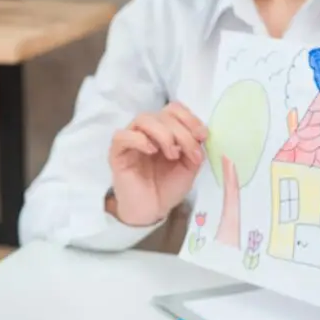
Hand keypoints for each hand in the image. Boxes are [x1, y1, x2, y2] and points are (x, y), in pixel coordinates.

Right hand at [108, 102, 207, 225]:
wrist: (152, 210)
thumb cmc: (168, 187)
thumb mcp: (190, 166)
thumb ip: (194, 147)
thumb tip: (199, 134)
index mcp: (164, 130)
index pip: (173, 109)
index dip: (189, 118)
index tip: (202, 136)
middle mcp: (147, 131)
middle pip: (162, 114)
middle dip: (181, 132)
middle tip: (190, 154)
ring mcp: (130, 140)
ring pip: (143, 119)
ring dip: (164, 134)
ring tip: (172, 155)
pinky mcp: (117, 153)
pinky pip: (123, 136)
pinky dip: (139, 139)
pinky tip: (152, 151)